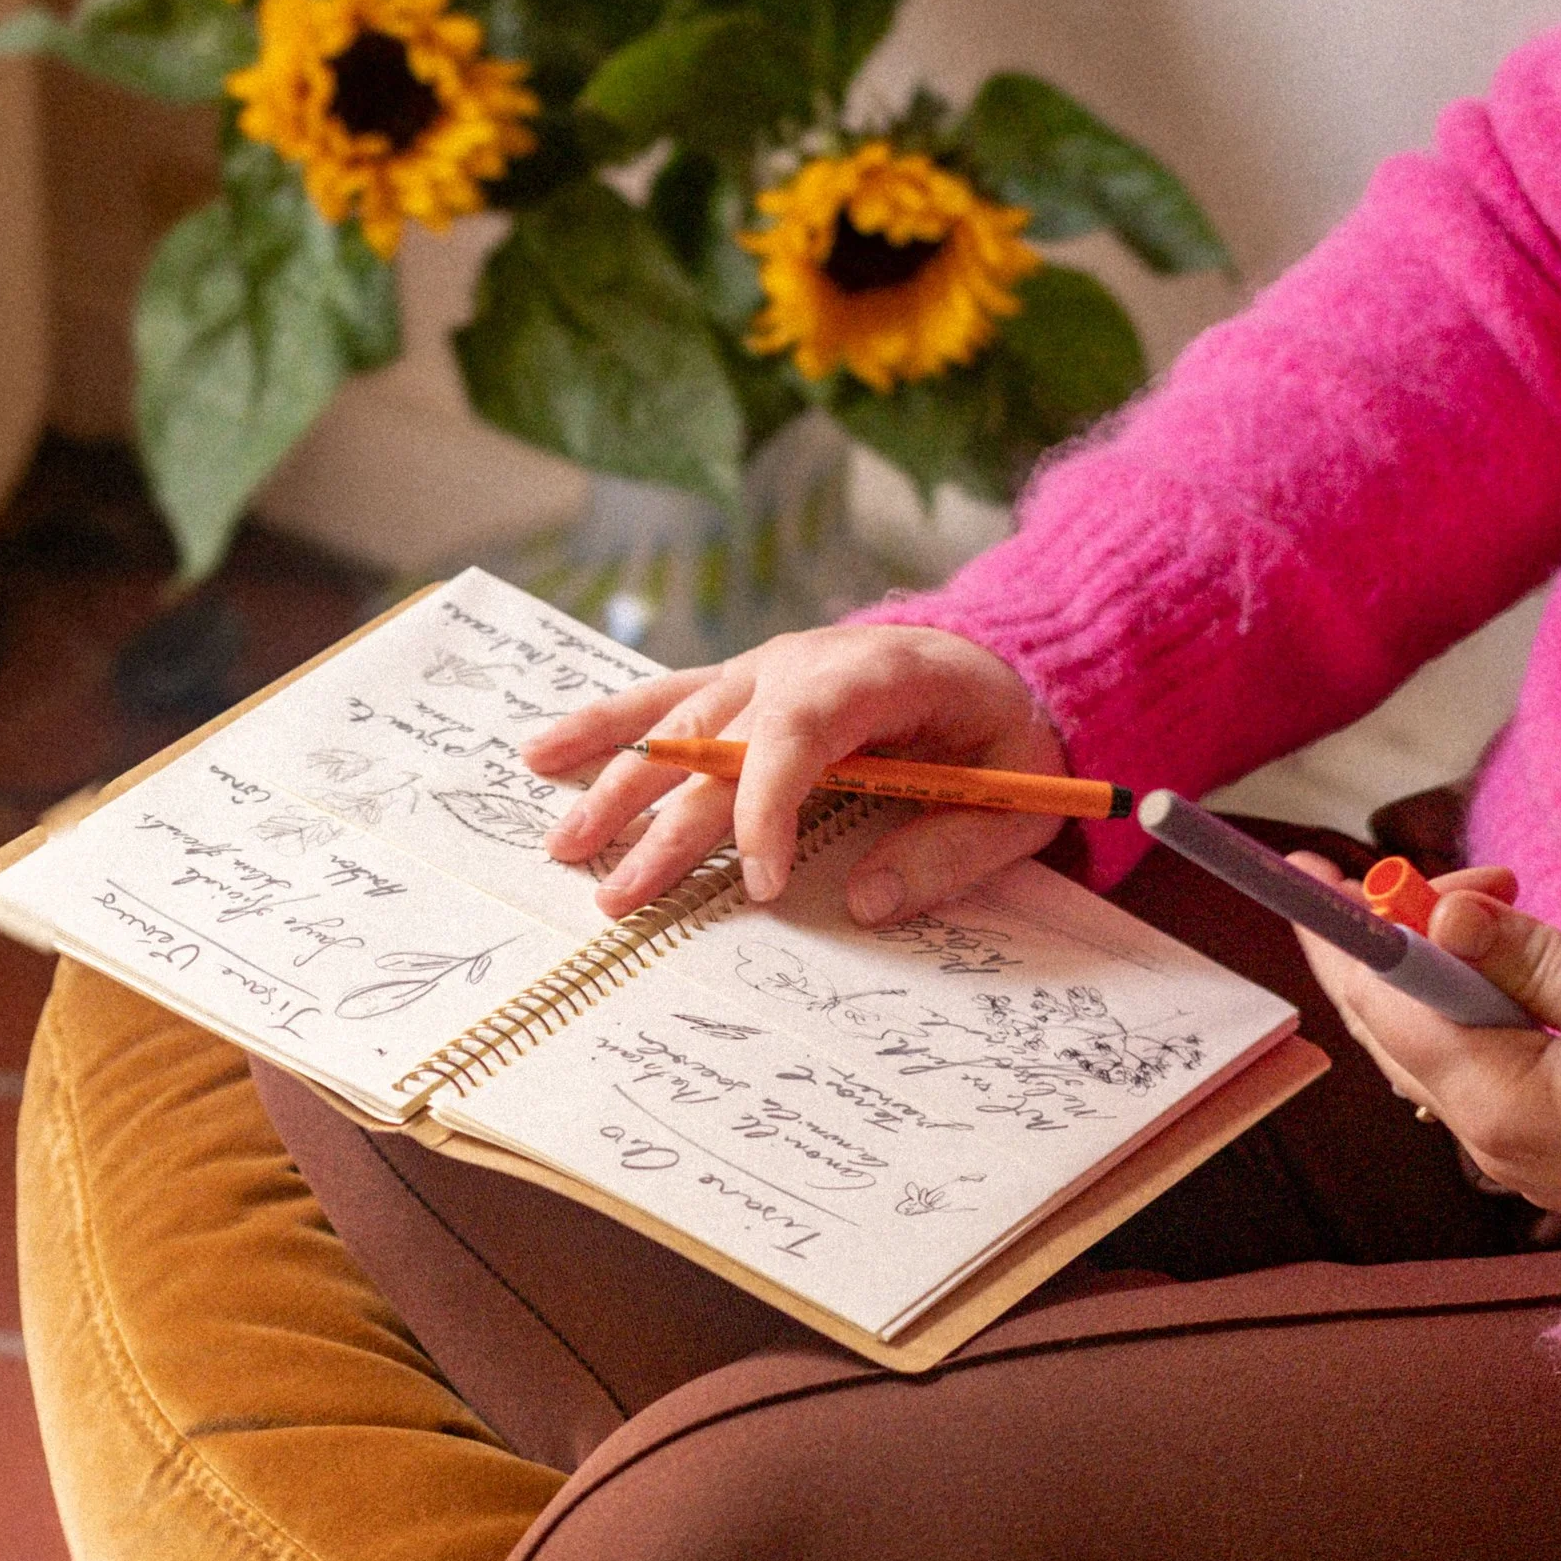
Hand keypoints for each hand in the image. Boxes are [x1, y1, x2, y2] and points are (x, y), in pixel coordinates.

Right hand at [527, 624, 1068, 922]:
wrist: (1001, 658)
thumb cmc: (1007, 733)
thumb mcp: (1017, 798)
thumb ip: (948, 850)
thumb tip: (861, 903)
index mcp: (877, 675)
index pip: (799, 732)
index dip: (767, 808)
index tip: (756, 885)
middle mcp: (805, 661)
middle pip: (721, 745)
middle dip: (668, 828)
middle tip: (622, 901)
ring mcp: (765, 667)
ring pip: (677, 727)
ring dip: (616, 788)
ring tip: (564, 847)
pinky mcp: (742, 682)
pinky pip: (664, 703)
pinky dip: (604, 729)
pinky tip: (543, 755)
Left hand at [1290, 856, 1560, 1223]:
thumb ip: (1533, 962)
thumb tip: (1439, 916)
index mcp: (1502, 1105)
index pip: (1386, 1006)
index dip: (1340, 931)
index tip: (1306, 871)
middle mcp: (1486, 1140)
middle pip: (1391, 1028)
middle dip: (1379, 939)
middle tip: (1386, 868)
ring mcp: (1510, 1155)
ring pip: (1426, 1049)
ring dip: (1430, 968)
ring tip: (1476, 898)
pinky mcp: (1538, 1151)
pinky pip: (1468, 1071)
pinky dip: (1462, 1009)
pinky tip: (1492, 964)